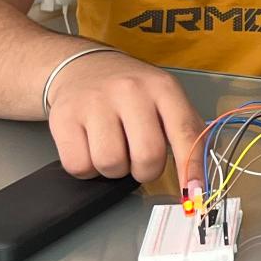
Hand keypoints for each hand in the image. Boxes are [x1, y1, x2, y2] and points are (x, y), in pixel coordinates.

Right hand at [45, 50, 205, 186]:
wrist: (80, 67)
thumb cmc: (130, 92)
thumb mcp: (164, 97)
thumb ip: (185, 130)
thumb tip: (196, 180)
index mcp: (163, 88)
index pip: (185, 132)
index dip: (192, 168)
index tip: (193, 193)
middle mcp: (130, 91)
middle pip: (148, 156)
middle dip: (146, 171)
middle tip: (139, 161)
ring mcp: (95, 103)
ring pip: (111, 164)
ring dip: (114, 170)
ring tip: (114, 149)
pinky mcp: (64, 118)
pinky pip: (79, 166)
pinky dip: (87, 169)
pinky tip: (90, 148)